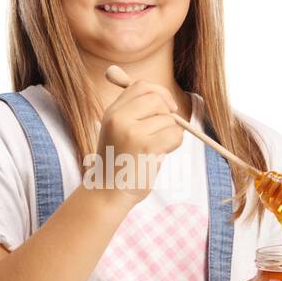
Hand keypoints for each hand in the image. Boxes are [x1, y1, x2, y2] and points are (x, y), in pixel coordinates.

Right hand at [93, 79, 181, 205]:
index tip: (167, 108)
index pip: (141, 86)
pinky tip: (161, 154)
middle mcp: (118, 118)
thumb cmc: (118, 165)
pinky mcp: (145, 146)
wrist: (106, 194)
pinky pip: (174, 134)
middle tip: (163, 132)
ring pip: (168, 119)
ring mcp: (131, 131)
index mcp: (111, 113)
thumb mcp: (118, 133)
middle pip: (157, 98)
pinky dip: (175, 144)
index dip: (159, 93)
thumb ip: (136, 114)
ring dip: (171, 134)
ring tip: (156, 150)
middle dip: (167, 114)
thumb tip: (164, 98)